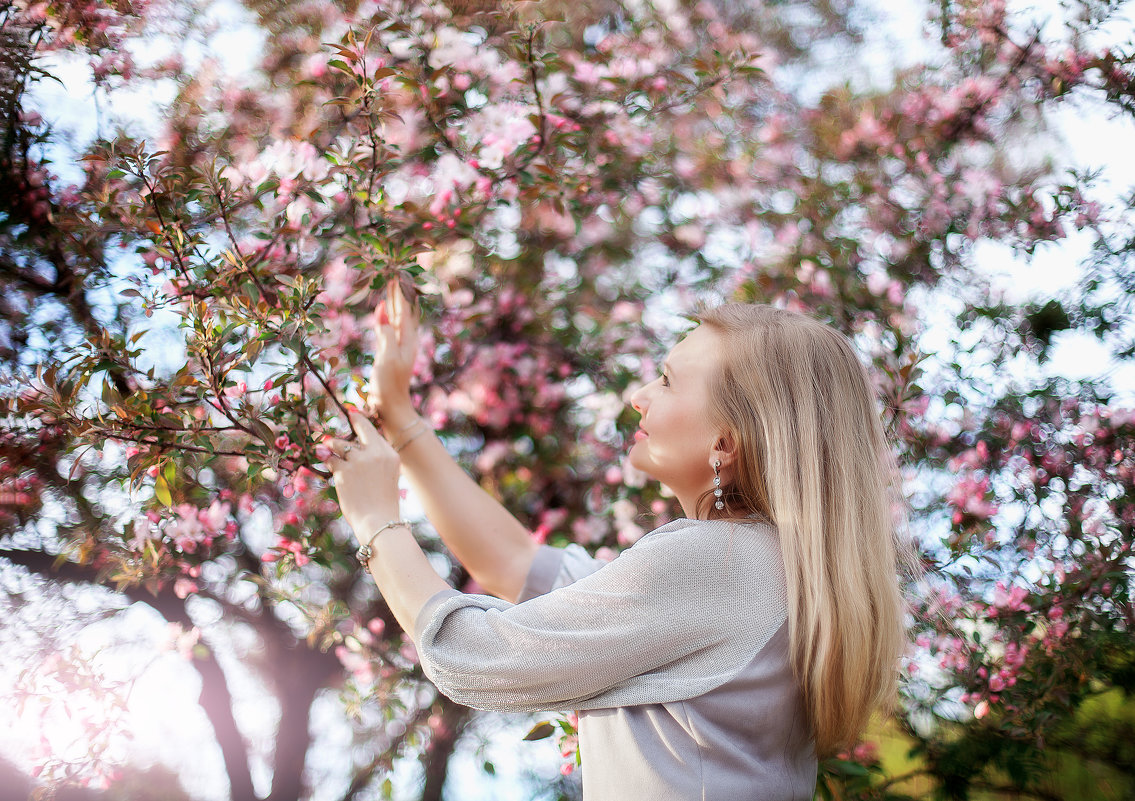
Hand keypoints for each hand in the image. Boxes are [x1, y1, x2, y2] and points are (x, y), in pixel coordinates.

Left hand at [326, 411, 401, 535]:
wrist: (379, 522)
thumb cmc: (383, 503)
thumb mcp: (389, 476)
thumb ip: (377, 459)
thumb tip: (354, 448)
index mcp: (390, 454)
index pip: (374, 431)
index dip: (362, 422)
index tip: (353, 414)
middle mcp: (376, 453)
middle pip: (360, 428)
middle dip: (351, 421)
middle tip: (345, 414)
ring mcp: (359, 461)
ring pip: (339, 443)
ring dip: (332, 446)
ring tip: (327, 448)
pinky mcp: (344, 471)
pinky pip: (330, 460)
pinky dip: (328, 463)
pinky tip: (329, 467)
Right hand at [367, 280, 420, 425]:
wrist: (392, 406)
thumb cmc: (389, 385)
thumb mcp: (386, 359)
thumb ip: (386, 335)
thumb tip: (382, 313)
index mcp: (407, 339)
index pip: (403, 309)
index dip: (399, 291)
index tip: (396, 272)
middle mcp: (405, 339)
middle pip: (402, 309)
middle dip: (398, 291)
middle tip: (394, 271)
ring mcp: (398, 345)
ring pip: (396, 316)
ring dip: (393, 300)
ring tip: (390, 283)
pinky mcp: (390, 351)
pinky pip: (389, 326)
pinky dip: (386, 314)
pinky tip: (383, 310)